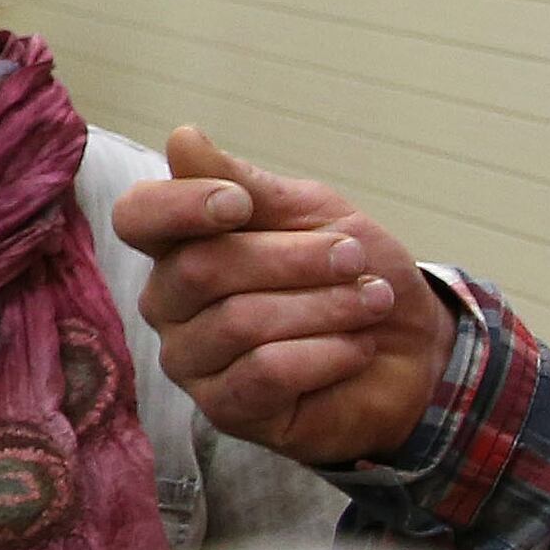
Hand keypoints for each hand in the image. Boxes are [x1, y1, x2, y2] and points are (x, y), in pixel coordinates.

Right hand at [116, 126, 451, 463]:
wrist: (412, 349)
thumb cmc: (350, 274)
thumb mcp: (309, 212)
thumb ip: (242, 181)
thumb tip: (181, 139)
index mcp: (180, 246)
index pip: (138, 218)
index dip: (180, 206)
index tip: (240, 203)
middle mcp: (170, 304)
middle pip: (201, 268)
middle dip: (293, 258)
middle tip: (355, 257)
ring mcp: (192, 361)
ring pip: (240, 322)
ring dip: (324, 306)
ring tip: (370, 303)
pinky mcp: (225, 411)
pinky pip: (265, 372)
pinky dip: (326, 354)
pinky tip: (355, 349)